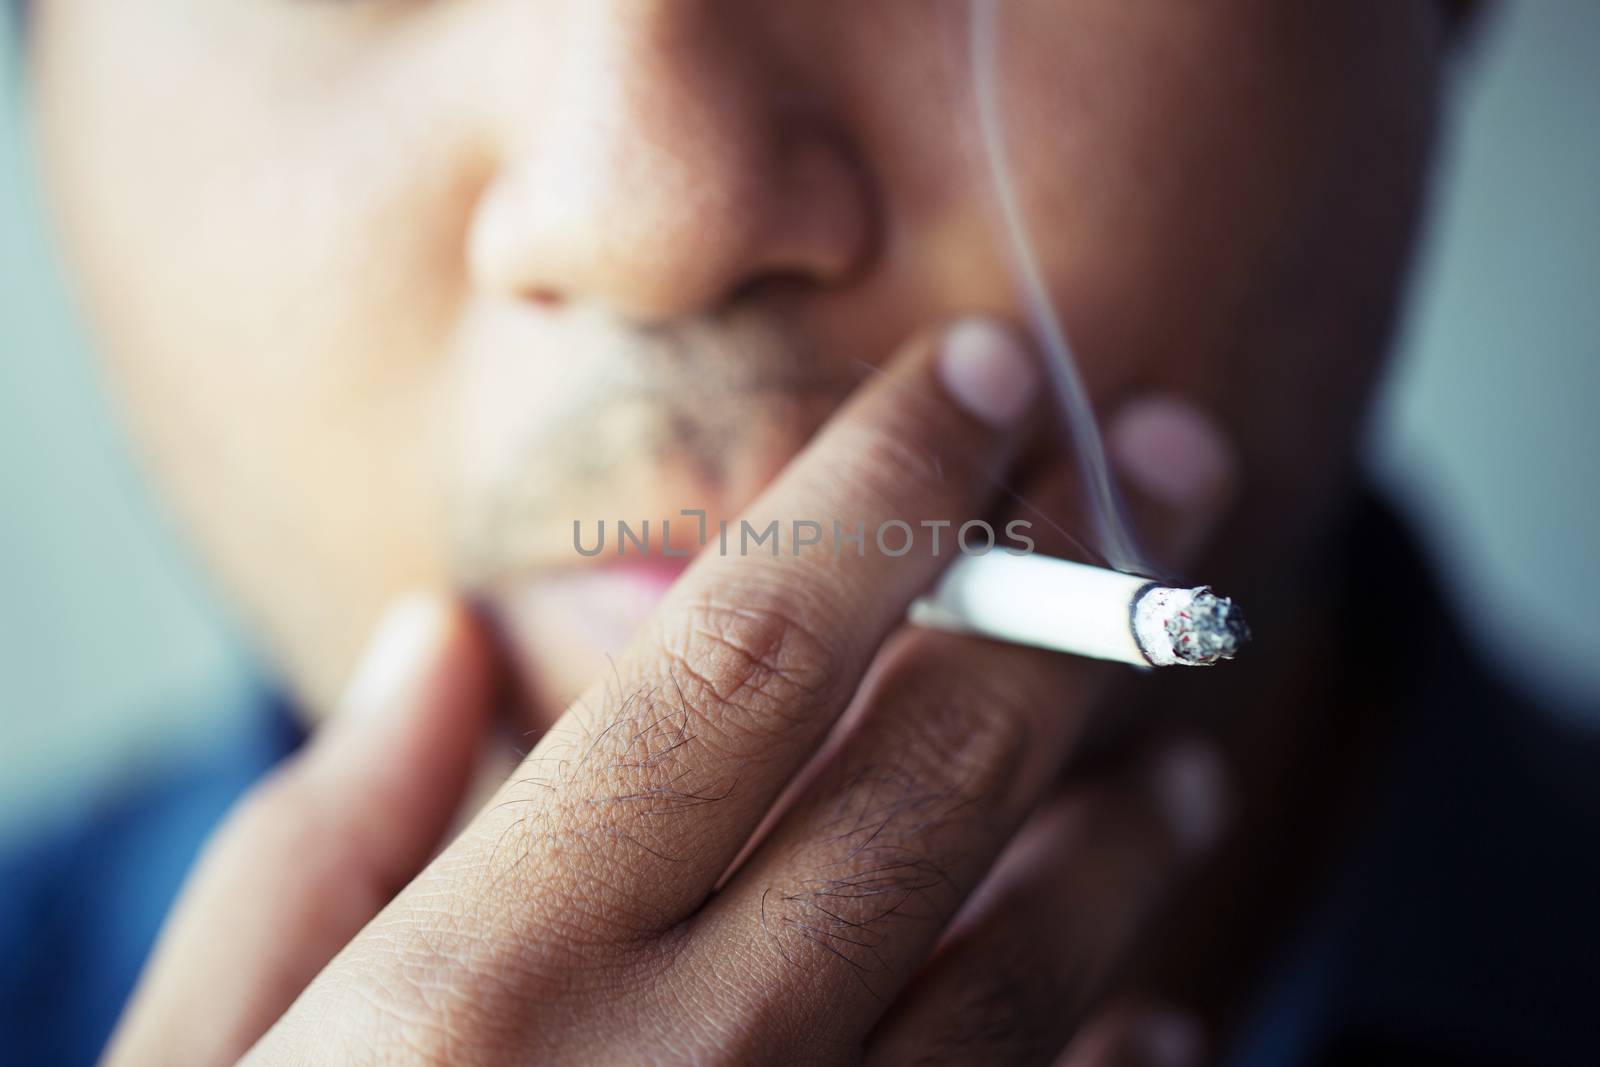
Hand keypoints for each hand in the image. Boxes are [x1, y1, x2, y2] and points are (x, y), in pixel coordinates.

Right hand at [104, 320, 1231, 1065]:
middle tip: (1173, 472)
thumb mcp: (203, 1061)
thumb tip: (440, 648)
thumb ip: (317, 841)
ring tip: (1189, 726)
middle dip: (1070, 595)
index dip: (880, 489)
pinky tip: (1164, 994)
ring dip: (1126, 821)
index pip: (742, 652)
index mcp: (485, 977)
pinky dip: (1119, 1062)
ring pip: (1023, 959)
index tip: (982, 374)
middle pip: (927, 774)